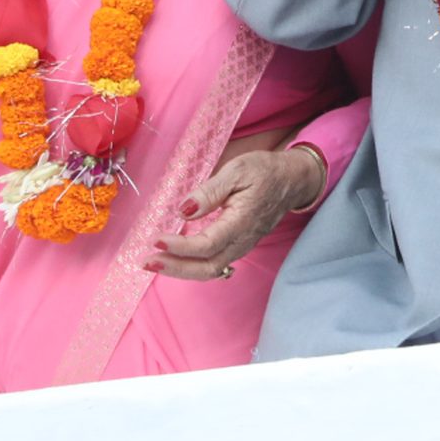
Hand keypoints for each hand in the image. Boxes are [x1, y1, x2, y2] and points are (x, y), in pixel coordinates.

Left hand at [146, 144, 324, 278]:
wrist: (292, 180)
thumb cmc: (265, 171)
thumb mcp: (237, 170)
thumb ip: (210, 190)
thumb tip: (184, 210)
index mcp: (242, 222)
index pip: (206, 245)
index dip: (180, 247)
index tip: (156, 239)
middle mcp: (243, 241)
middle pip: (207, 268)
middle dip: (175, 268)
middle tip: (147, 261)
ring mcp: (242, 246)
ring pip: (210, 270)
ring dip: (181, 270)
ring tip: (155, 263)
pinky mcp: (239, 246)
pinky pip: (214, 264)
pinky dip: (192, 265)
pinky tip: (175, 258)